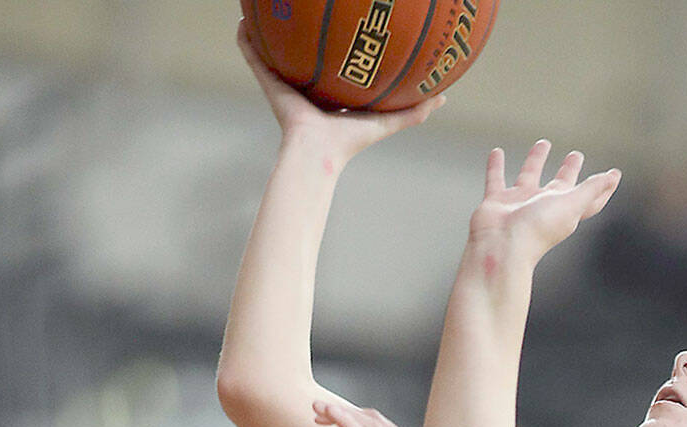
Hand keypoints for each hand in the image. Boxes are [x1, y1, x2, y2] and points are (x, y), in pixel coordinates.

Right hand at [237, 20, 443, 166]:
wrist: (319, 151)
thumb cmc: (353, 141)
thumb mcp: (389, 121)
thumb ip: (416, 111)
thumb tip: (444, 97)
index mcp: (332, 94)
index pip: (336, 67)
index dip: (340, 49)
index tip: (348, 29)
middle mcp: (307, 87)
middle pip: (304, 54)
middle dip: (304, 34)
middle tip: (306, 11)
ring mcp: (285, 85)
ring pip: (274, 52)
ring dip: (270, 32)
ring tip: (268, 7)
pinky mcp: (268, 84)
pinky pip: (254, 57)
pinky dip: (246, 40)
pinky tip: (243, 20)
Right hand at [468, 140, 620, 262]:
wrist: (502, 246)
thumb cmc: (538, 230)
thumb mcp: (572, 204)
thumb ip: (591, 189)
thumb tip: (612, 178)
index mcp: (565, 209)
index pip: (590, 197)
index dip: (602, 187)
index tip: (613, 174)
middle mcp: (543, 206)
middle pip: (560, 185)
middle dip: (569, 170)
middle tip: (575, 155)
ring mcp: (520, 204)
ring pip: (529, 177)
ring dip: (535, 161)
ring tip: (543, 144)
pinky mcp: (497, 202)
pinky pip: (496, 179)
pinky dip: (495, 167)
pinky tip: (496, 153)